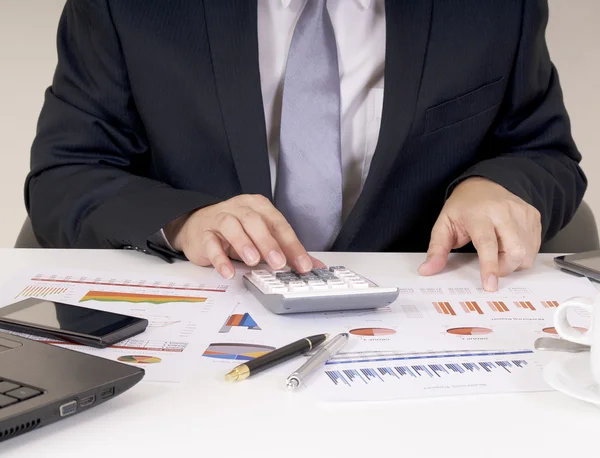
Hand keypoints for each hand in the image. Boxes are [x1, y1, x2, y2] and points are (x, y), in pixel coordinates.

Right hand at [164, 194, 323, 278]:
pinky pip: (210, 244)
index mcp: (258, 207)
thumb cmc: (236, 231)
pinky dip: (219, 258)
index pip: (279, 224)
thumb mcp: (262, 236)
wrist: (197, 226)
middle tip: (278, 262)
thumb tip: (312, 266)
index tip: (303, 264)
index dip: (292, 245)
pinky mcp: (203, 234)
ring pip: (232, 226)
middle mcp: (239, 209)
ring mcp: (219, 219)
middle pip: (255, 221)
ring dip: (244, 244)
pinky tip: (228, 271)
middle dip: (268, 243)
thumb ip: (286, 250)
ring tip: (253, 261)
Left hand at [418, 177, 541, 290]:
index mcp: (478, 214)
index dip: (490, 266)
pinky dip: (522, 254)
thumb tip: (427, 270)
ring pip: (527, 252)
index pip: (487, 243)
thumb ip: (436, 250)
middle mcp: (503, 211)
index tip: (490, 285)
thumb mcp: (443, 225)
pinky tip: (508, 244)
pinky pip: (535, 246)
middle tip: (491, 266)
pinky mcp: (533, 216)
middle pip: (514, 250)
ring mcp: (521, 212)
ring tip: (498, 251)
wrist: (483, 184)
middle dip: (504, 268)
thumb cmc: (463, 207)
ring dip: (513, 262)